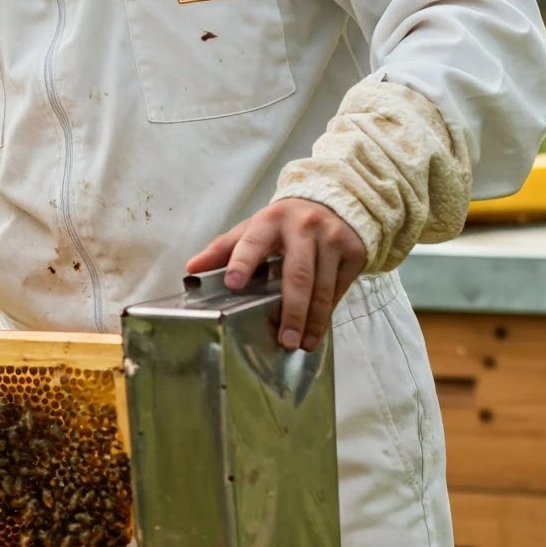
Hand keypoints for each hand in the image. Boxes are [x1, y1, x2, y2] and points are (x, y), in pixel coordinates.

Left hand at [186, 198, 367, 349]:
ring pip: (322, 286)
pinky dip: (327, 312)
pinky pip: (339, 288)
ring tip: (302, 344)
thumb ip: (224, 249)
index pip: (252, 242)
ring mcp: (332, 238)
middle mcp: (304, 226)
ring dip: (312, 320)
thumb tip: (192, 268)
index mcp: (271, 219)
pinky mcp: (354, 251)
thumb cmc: (284, 223)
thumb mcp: (253, 228)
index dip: (242, 263)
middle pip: (298, 275)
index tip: (233, 285)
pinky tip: (317, 330)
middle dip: (291, 310)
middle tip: (284, 339)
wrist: (332, 202)